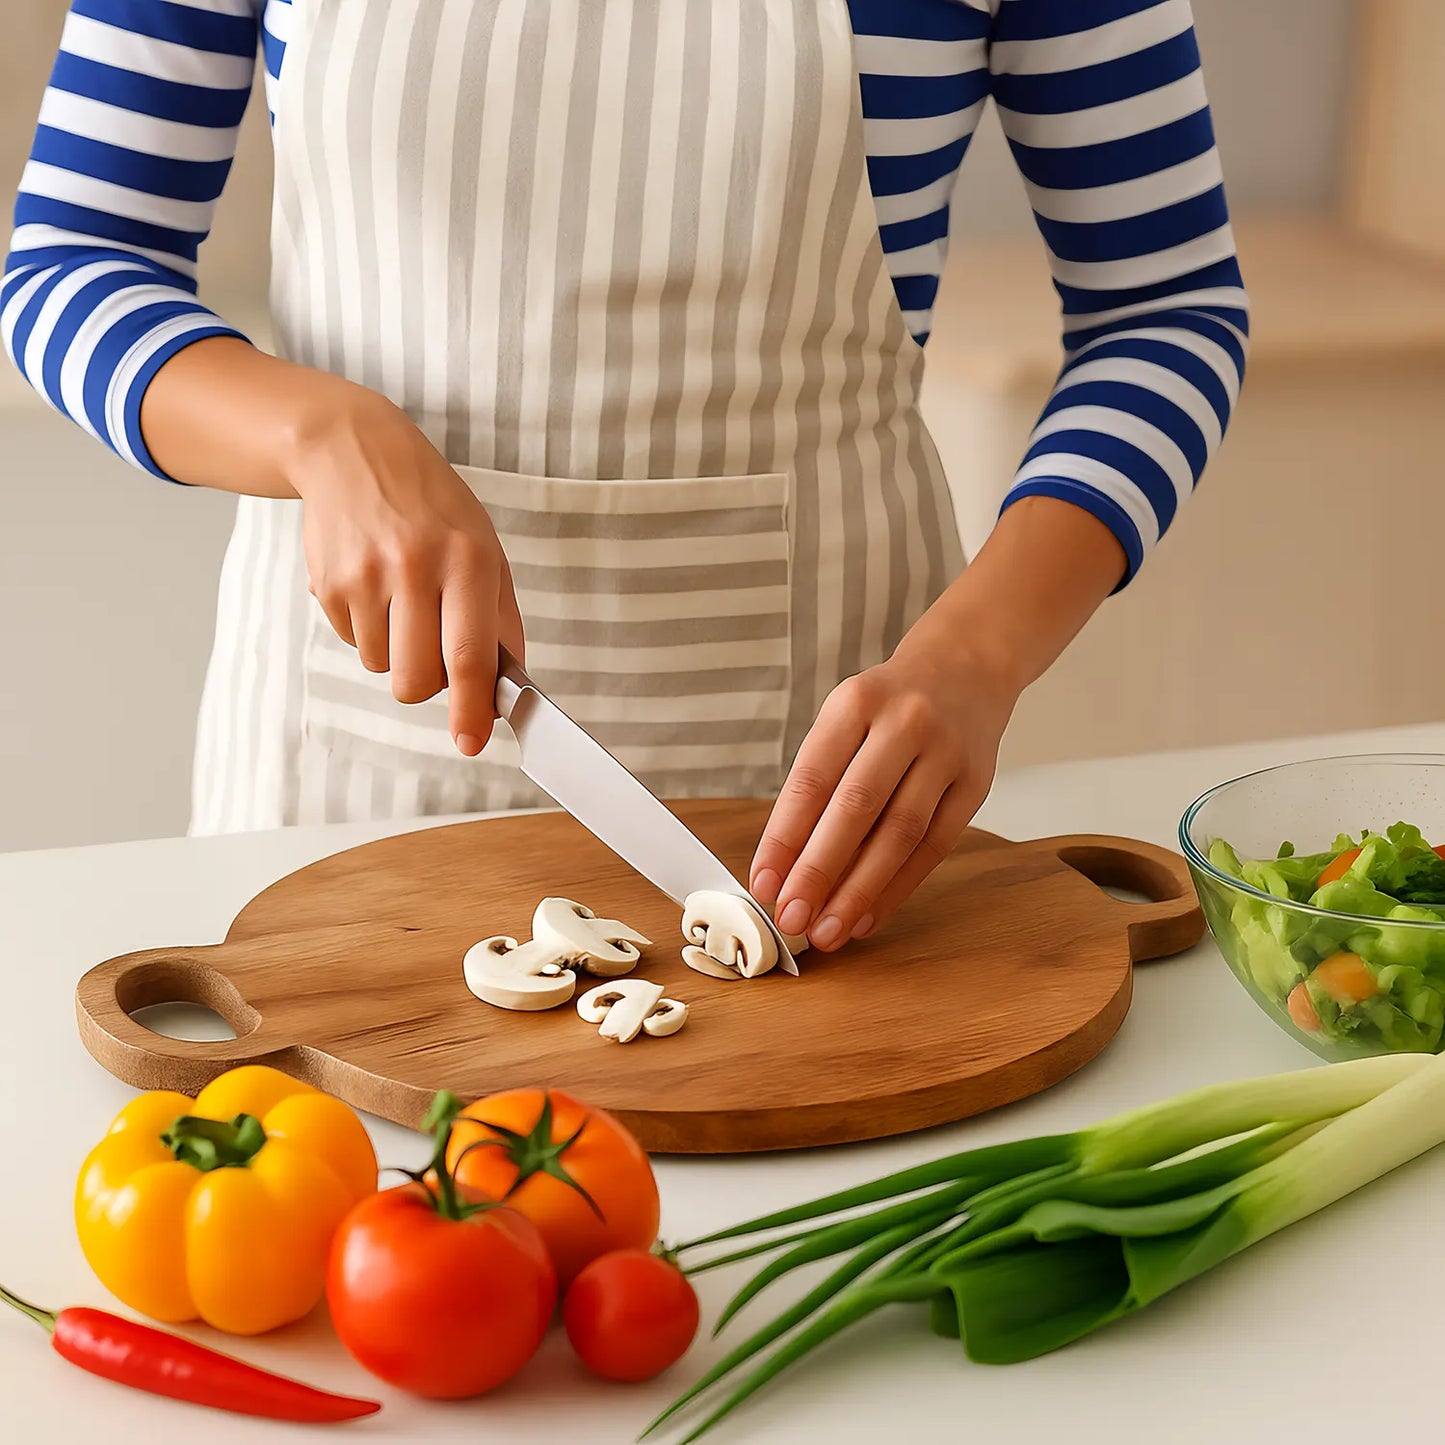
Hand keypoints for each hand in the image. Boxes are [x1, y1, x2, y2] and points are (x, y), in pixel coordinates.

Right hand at [284, 381, 523, 754]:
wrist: (354, 453)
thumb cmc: (432, 507)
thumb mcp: (485, 548)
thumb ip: (501, 619)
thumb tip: (503, 688)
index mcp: (467, 560)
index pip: (469, 655)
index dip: (470, 709)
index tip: (472, 743)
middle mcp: (415, 568)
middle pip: (417, 680)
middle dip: (427, 686)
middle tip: (434, 652)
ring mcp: (366, 576)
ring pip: (383, 666)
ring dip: (396, 651)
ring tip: (402, 599)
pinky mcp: (328, 583)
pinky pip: (353, 642)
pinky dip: (368, 628)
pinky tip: (373, 584)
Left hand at [749, 635, 1019, 950]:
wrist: (966, 668)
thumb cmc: (888, 705)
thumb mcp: (845, 719)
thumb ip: (817, 784)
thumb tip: (784, 867)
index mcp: (855, 703)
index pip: (812, 779)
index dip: (784, 838)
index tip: (763, 885)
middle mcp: (904, 722)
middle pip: (856, 809)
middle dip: (818, 871)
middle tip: (791, 917)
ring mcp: (946, 752)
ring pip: (899, 834)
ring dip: (859, 890)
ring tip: (828, 930)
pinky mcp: (977, 783)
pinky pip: (935, 846)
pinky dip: (898, 887)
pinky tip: (868, 915)